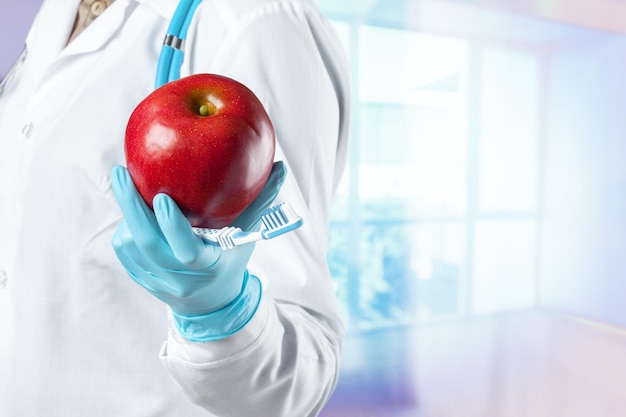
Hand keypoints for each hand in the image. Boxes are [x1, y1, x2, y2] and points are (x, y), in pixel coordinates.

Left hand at [110, 161, 285, 339]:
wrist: (211, 302)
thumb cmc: (231, 258)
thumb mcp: (249, 235)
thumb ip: (261, 202)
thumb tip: (280, 167)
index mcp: (209, 267)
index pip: (186, 251)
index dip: (172, 227)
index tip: (162, 197)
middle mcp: (180, 278)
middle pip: (148, 244)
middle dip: (131, 207)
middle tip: (121, 174)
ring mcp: (158, 282)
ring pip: (131, 246)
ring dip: (127, 216)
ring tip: (128, 189)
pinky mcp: (142, 280)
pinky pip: (124, 253)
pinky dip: (125, 229)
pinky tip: (131, 213)